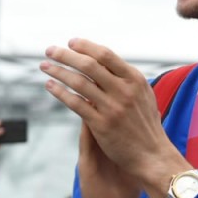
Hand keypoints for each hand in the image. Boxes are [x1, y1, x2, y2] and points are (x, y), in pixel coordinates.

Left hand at [42, 39, 187, 196]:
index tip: (71, 42)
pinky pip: (75, 103)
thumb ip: (126, 80)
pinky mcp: (101, 125)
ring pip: (78, 82)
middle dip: (66, 55)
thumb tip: (106, 64)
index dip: (86, 46)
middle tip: (50, 50)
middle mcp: (124, 91)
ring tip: (44, 66)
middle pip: (88, 65)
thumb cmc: (146, 125)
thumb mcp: (143, 96)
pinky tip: (50, 86)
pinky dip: (60, 92)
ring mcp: (112, 107)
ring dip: (58, 71)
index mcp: (134, 80)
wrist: (152, 155)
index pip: (106, 55)